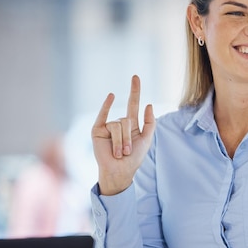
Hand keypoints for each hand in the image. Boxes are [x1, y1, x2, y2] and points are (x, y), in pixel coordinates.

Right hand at [91, 75, 155, 194]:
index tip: (135, 77)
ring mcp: (108, 126)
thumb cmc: (134, 158)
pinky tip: (111, 96)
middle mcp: (119, 123)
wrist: (120, 171)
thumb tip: (148, 104)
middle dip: (129, 138)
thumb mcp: (146, 140)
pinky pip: (103, 116)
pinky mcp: (97, 130)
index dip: (135, 90)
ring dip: (121, 142)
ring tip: (119, 153)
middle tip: (127, 153)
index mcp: (131, 124)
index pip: (133, 104)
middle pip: (127, 119)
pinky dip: (106, 106)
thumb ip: (150, 122)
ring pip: (118, 125)